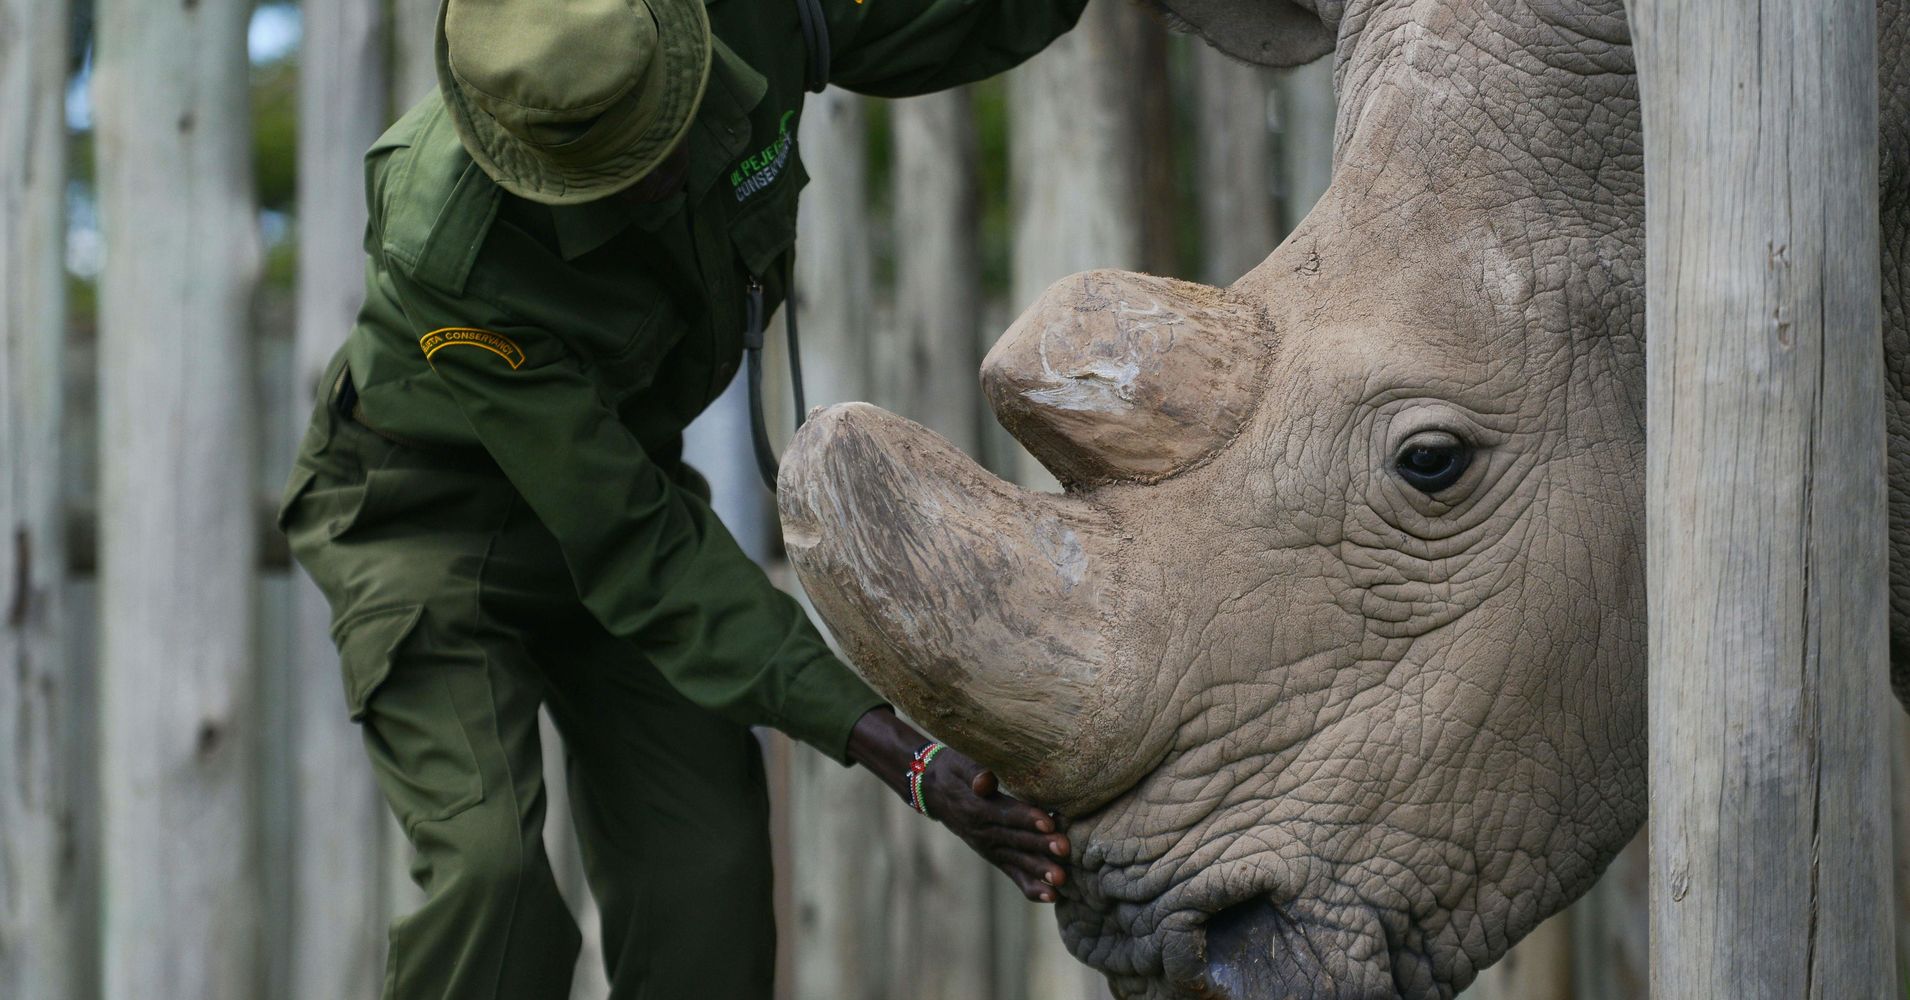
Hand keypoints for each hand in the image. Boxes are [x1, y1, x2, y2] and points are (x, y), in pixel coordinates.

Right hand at [845, 707, 1069, 902]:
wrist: (935, 791)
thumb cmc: (954, 771)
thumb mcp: (959, 765)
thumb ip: (973, 772)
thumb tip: (984, 780)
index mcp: (977, 808)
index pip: (1006, 814)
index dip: (1027, 818)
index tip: (1049, 822)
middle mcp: (983, 833)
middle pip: (1015, 840)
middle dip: (1041, 846)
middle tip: (1065, 849)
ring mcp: (989, 849)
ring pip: (1017, 861)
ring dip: (1039, 871)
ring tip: (1060, 880)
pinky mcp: (995, 857)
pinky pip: (1013, 875)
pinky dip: (1030, 887)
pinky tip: (1051, 896)